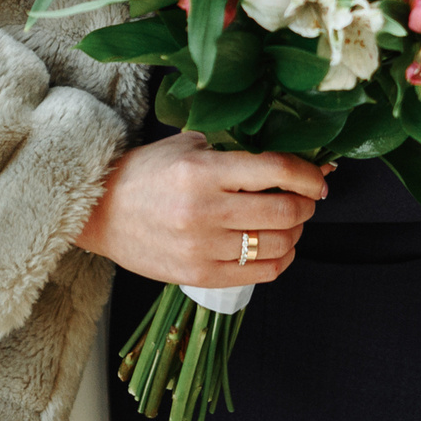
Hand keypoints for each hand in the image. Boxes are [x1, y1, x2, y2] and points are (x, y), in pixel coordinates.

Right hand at [74, 131, 327, 286]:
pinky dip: (281, 259)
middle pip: (284, 211)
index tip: (320, 176)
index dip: (309, 174)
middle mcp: (204, 210)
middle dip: (306, 203)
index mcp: (202, 170)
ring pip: (278, 245)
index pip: (276, 170)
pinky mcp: (199, 276)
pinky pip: (261, 274)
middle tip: (306, 197)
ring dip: (296, 232)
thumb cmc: (147, 173)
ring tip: (290, 221)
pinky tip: (276, 246)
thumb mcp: (188, 145)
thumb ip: (235, 147)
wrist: (100, 211)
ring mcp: (202, 248)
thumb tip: (291, 151)